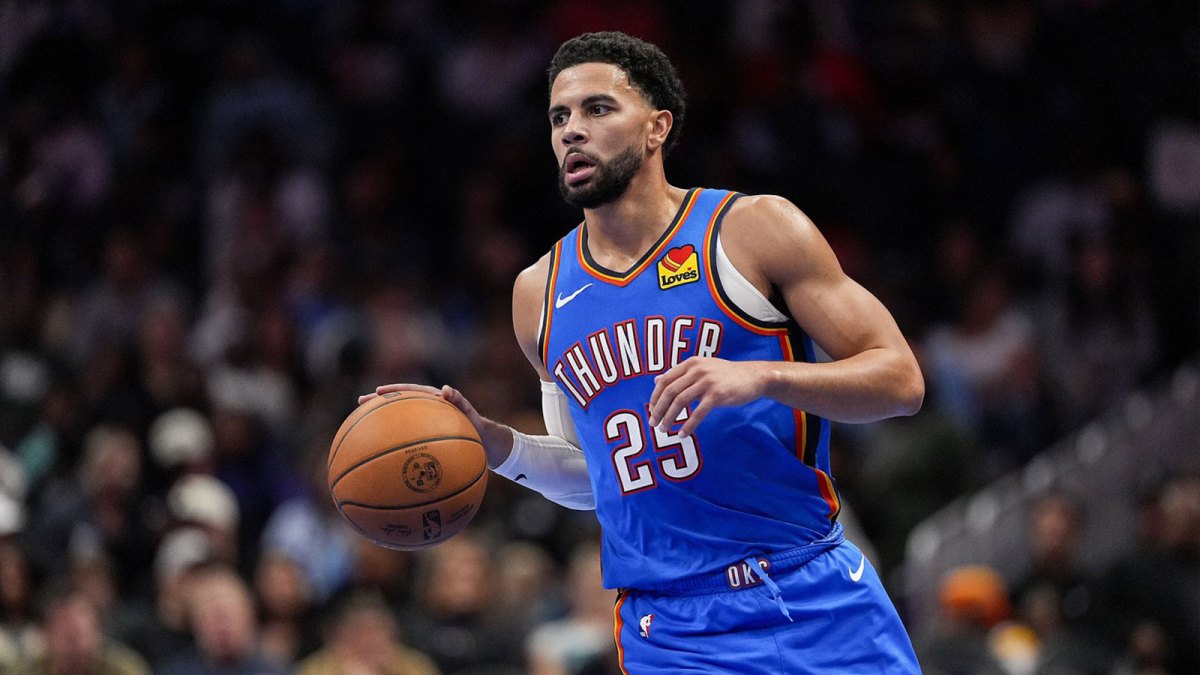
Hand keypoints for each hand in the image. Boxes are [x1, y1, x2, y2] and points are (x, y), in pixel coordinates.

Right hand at [358, 383, 513, 465]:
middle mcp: (428, 414)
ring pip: (401, 424)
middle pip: (399, 406)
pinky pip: (408, 443)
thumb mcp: (473, 418)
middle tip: (359, 403)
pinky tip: (382, 461)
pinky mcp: (428, 442)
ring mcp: (426, 428)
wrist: (490, 449)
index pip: (411, 392)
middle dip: (379, 404)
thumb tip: (446, 389)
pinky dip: (395, 448)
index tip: (376, 393)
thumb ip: (461, 403)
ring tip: (363, 429)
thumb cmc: (481, 431)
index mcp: (436, 404)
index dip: (393, 391)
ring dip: (384, 425)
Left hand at [648, 358, 767, 436]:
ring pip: (680, 402)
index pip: (665, 380)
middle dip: (658, 410)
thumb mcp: (702, 368)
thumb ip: (680, 374)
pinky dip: (688, 425)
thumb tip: (656, 380)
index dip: (655, 397)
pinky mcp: (717, 395)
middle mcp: (697, 370)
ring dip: (670, 418)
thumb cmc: (726, 375)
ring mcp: (707, 382)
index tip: (651, 411)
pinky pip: (698, 413)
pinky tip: (683, 434)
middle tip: (654, 424)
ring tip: (665, 430)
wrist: (754, 377)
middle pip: (670, 392)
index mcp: (690, 363)